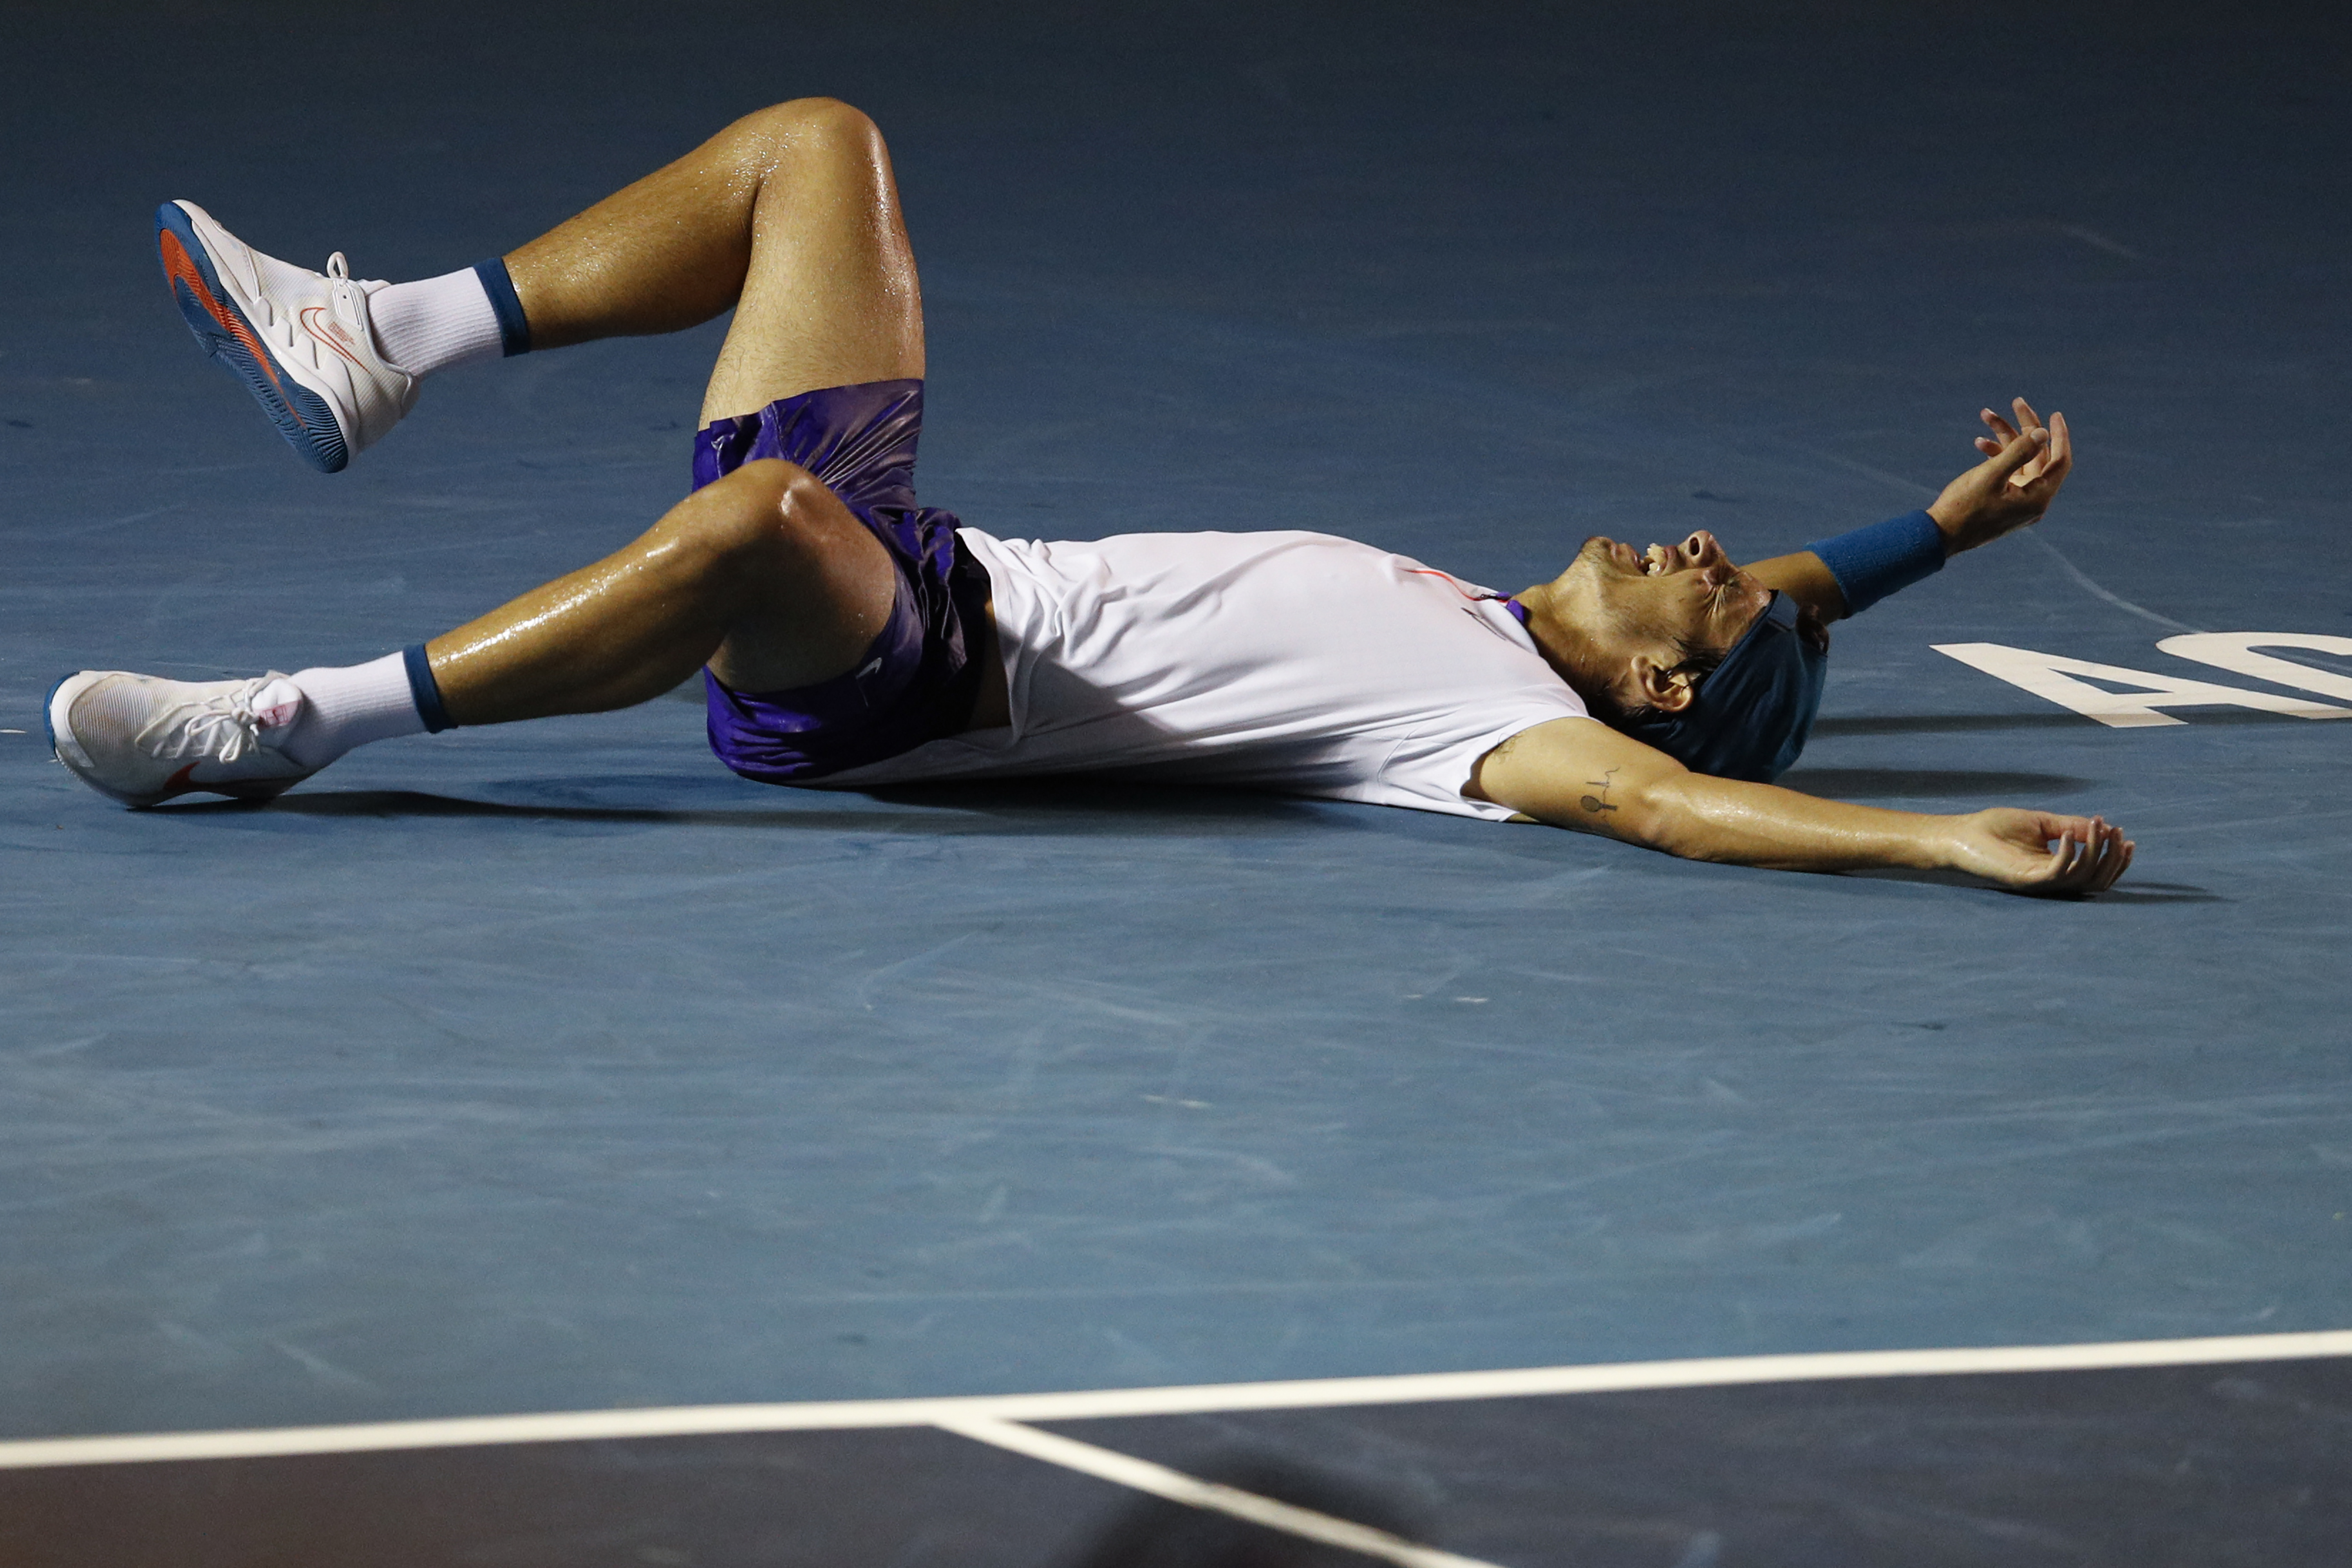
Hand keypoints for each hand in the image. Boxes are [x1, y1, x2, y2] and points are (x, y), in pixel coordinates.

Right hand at [1926, 397, 2072, 554]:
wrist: (1939, 536)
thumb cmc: (1963, 508)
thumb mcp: (1990, 476)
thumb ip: (2018, 452)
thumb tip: (2044, 433)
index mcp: (2037, 498)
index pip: (2060, 461)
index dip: (2059, 435)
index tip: (2055, 414)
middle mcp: (2032, 500)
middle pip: (2038, 456)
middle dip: (2025, 428)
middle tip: (2016, 402)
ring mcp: (2017, 501)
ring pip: (2019, 461)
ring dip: (2005, 438)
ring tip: (1987, 414)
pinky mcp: (2003, 501)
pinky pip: (2007, 472)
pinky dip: (1996, 456)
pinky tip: (1979, 442)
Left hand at [1942, 809, 2132, 894]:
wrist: (1961, 833)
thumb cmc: (1996, 828)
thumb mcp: (2042, 823)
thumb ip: (2071, 826)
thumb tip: (2104, 827)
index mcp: (2058, 868)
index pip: (2097, 873)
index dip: (2117, 860)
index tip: (2127, 838)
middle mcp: (2052, 879)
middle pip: (2097, 880)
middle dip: (2113, 857)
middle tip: (2116, 832)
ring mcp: (2039, 881)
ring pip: (2082, 877)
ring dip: (2095, 851)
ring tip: (2096, 826)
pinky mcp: (2025, 879)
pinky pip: (2056, 873)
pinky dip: (2067, 854)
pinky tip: (2065, 834)